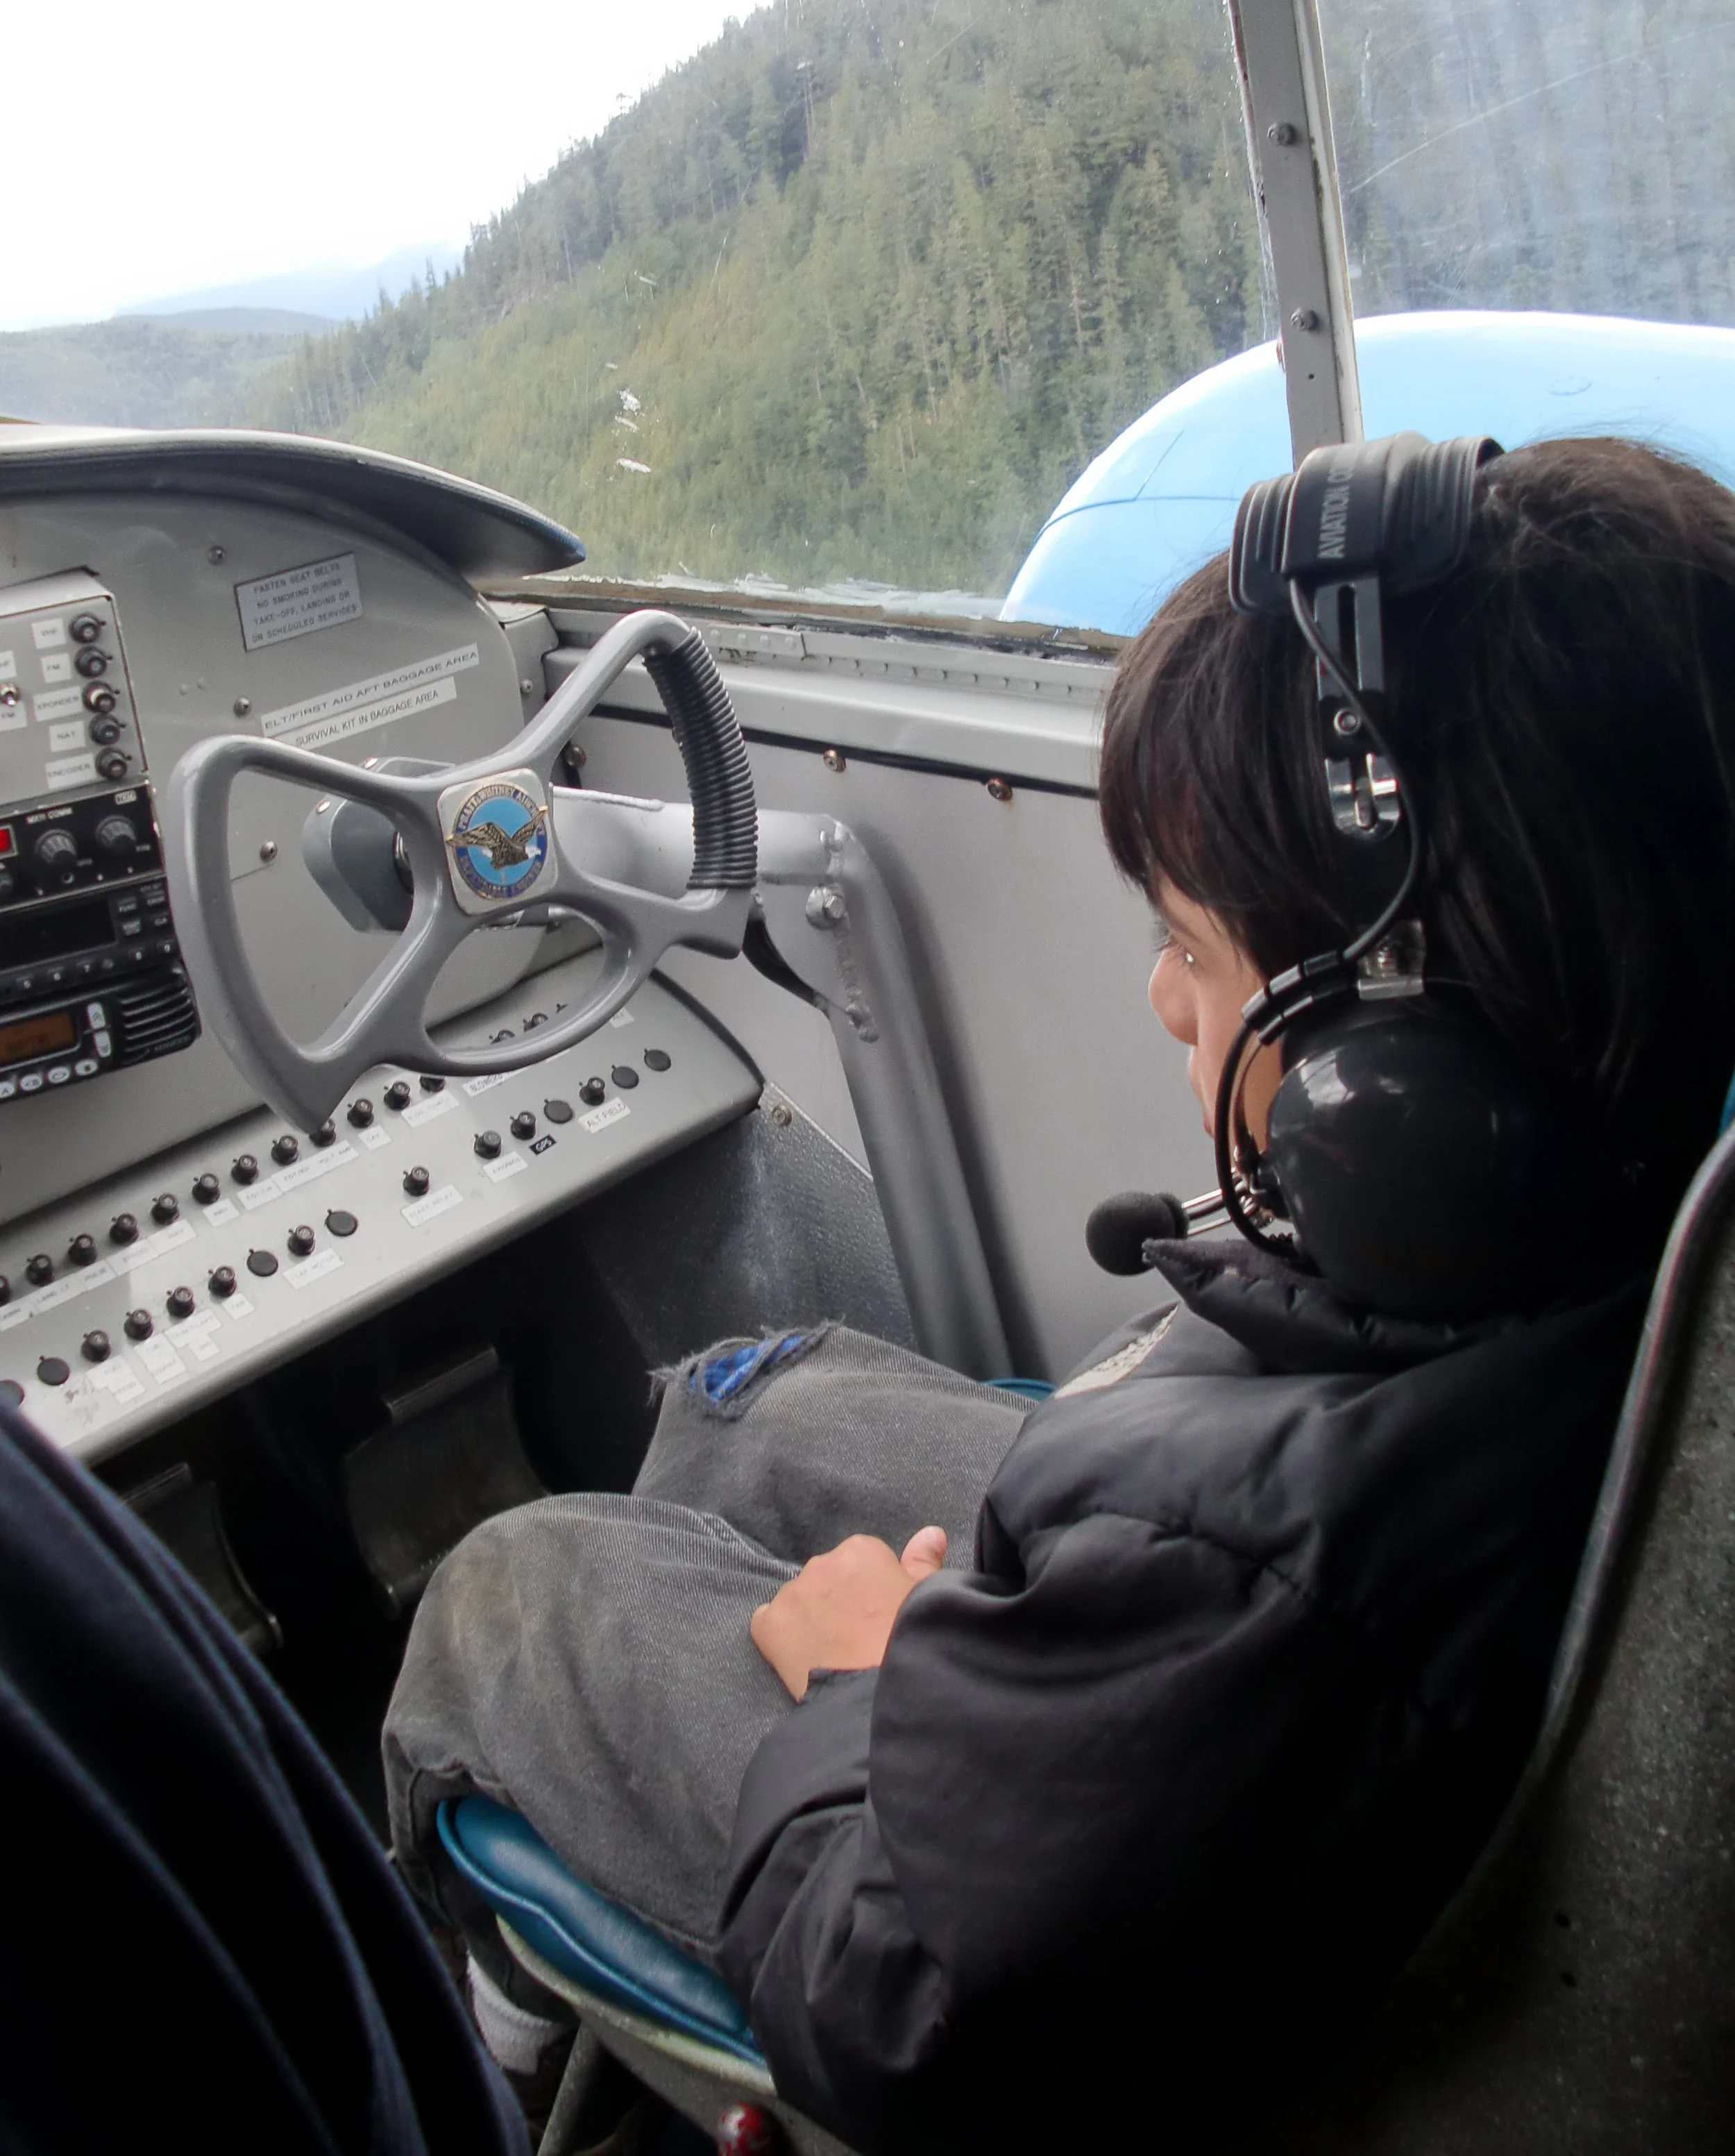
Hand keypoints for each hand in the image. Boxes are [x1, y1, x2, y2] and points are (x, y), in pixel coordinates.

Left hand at [750, 1526, 946, 1699]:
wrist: (879, 1693)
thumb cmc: (911, 1642)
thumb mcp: (929, 1597)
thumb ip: (923, 1561)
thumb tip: (930, 1533)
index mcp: (860, 1551)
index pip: (861, 1563)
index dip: (872, 1593)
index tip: (880, 1617)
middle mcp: (821, 1564)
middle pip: (827, 1580)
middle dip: (839, 1603)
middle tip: (859, 1638)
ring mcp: (792, 1594)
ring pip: (799, 1602)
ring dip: (812, 1620)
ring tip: (835, 1654)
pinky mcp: (769, 1626)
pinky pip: (768, 1624)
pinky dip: (780, 1638)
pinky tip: (804, 1658)